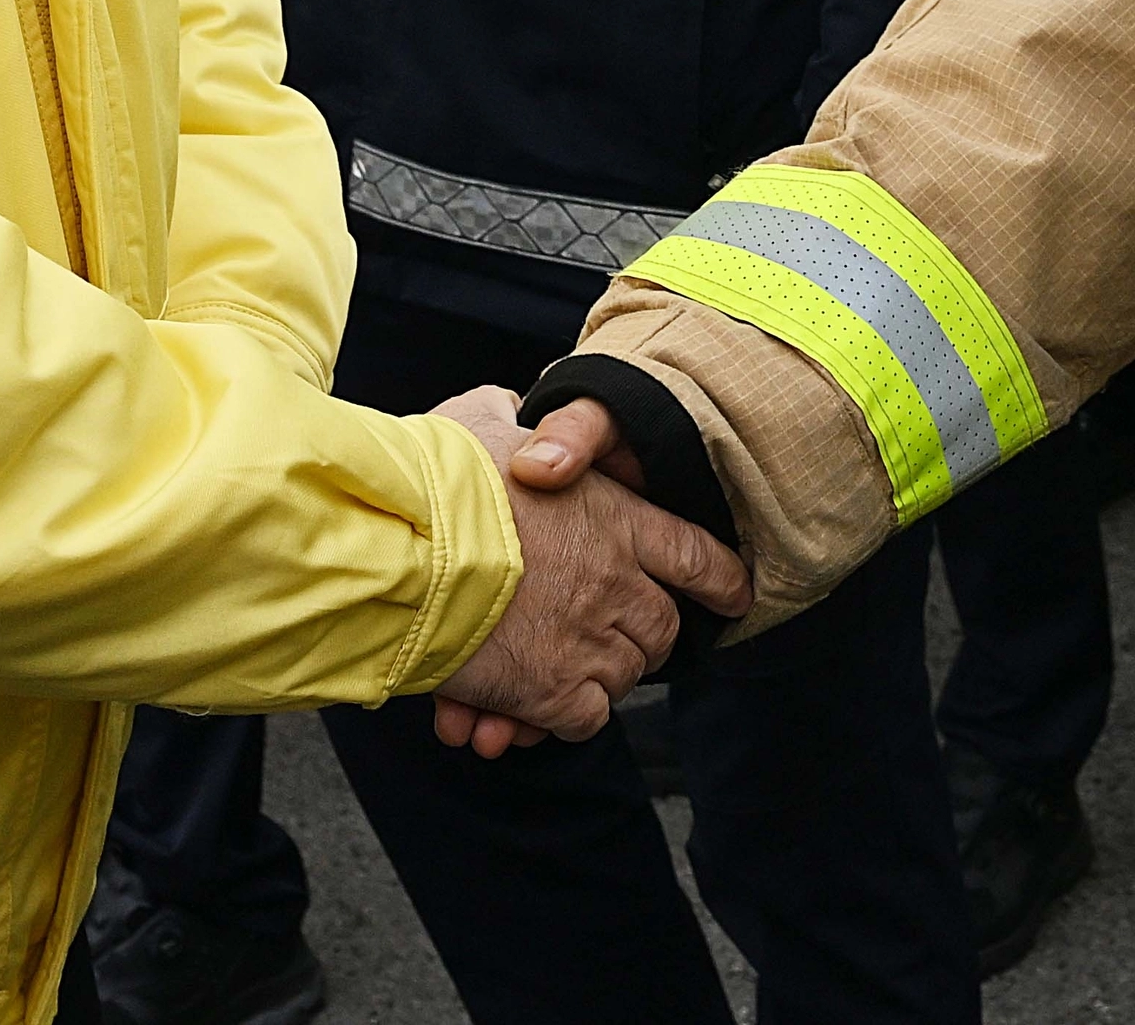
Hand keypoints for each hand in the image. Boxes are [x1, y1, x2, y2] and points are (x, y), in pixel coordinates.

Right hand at [426, 389, 745, 757]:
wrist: (399, 543)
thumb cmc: (437, 478)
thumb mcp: (483, 423)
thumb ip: (516, 425)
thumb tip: (516, 417)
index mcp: (613, 516)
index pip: (695, 553)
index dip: (720, 579)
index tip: (735, 595)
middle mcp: (615, 580)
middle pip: (664, 626)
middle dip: (646, 636)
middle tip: (613, 634)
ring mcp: (587, 638)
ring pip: (625, 676)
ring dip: (598, 675)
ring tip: (558, 666)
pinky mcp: (550, 691)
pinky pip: (584, 719)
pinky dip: (563, 719)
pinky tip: (533, 706)